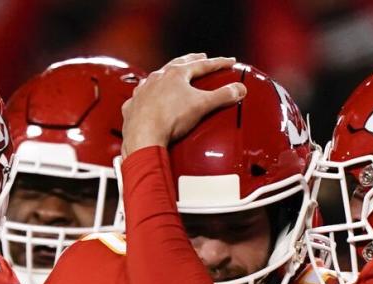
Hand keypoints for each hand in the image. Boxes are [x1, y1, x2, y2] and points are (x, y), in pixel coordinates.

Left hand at [121, 54, 245, 154]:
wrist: (143, 137)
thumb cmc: (170, 120)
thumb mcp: (202, 106)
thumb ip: (222, 96)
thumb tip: (239, 89)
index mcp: (175, 74)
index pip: (202, 65)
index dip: (218, 63)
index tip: (229, 62)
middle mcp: (156, 78)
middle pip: (177, 65)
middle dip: (191, 60)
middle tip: (200, 57)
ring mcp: (142, 91)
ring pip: (156, 78)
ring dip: (167, 76)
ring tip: (174, 75)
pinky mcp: (133, 106)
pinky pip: (142, 97)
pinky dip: (149, 95)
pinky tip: (151, 98)